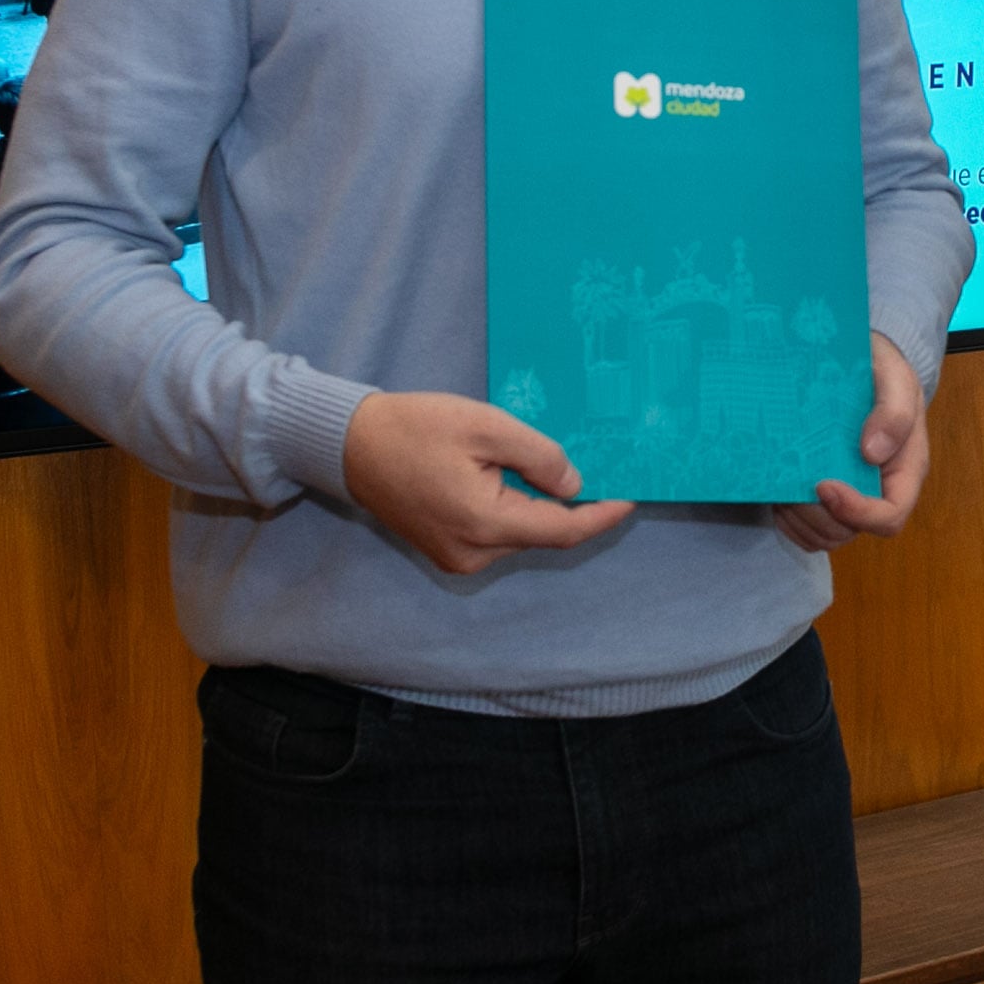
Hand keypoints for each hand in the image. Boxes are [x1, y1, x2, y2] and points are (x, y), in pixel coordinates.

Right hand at [340, 389, 634, 573]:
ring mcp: (457, 558)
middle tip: (592, 464)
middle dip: (568, 502)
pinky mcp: (446, 552)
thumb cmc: (416, 427)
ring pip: (520, 533)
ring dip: (537, 504)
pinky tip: (511, 478)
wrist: (351, 445)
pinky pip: (496, 535)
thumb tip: (575, 484)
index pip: (563, 530)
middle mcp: (473, 554)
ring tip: (540, 463)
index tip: (632, 496)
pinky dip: (513, 510)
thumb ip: (539, 455)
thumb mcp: (486, 425)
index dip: (602, 515)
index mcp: (485, 524)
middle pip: (542, 532)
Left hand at [775, 333, 928, 551]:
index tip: (824, 485)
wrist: (864, 364)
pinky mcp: (828, 496)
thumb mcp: (896, 380)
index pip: (890, 516)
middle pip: (852, 531)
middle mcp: (879, 491)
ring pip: (827, 535)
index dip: (857, 512)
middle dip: (819, 515)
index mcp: (904, 471)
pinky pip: (809, 529)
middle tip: (795, 483)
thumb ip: (894, 413)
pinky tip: (779, 493)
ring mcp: (853, 496)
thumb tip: (873, 453)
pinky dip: (790, 522)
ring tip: (783, 488)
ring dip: (800, 520)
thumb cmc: (884, 372)